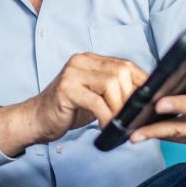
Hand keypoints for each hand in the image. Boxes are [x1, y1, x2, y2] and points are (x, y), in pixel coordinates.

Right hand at [0, 53, 147, 155]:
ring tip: (119, 124)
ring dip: (120, 108)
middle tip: (133, 117)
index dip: (142, 82)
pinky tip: (105, 127)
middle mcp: (82, 61)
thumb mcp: (96, 96)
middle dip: (131, 97)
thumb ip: (115, 90)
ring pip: (111, 84)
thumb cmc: (68, 110)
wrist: (36, 120)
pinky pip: (96, 101)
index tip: (150, 101)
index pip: (126, 65)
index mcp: (91, 60)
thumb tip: (146, 98)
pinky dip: (106, 116)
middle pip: (121, 72)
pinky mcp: (66, 89)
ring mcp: (73, 73)